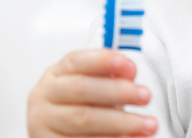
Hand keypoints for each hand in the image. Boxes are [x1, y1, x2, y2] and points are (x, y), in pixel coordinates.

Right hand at [27, 49, 157, 137]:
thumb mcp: (94, 86)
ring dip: (121, 122)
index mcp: (56, 74)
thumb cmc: (80, 106)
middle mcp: (45, 96)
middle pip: (81, 89)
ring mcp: (44, 122)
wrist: (57, 134)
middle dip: (118, 91)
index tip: (129, 66)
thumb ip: (111, 77)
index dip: (103, 61)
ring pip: (84, 119)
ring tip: (148, 124)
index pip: (77, 61)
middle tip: (146, 96)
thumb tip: (129, 72)